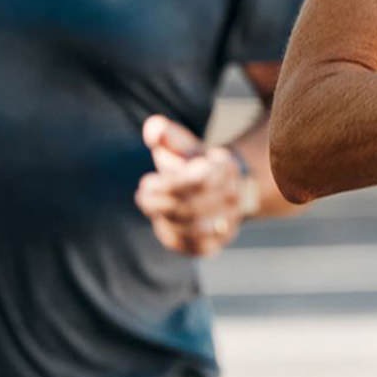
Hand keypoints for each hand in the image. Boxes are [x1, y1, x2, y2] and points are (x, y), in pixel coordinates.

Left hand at [135, 115, 249, 256]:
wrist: (223, 186)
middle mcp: (234, 197)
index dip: (168, 186)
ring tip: (151, 207)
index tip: (146, 182)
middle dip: (160, 204)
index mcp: (226, 169)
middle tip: (142, 195)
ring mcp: (230, 221)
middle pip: (193, 209)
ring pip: (195, 230)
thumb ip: (166, 134)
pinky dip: (174, 238)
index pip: (198, 183)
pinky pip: (196, 247)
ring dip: (166, 221)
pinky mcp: (220, 241)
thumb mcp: (183, 144)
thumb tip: (152, 129)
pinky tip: (162, 224)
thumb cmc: (195, 163)